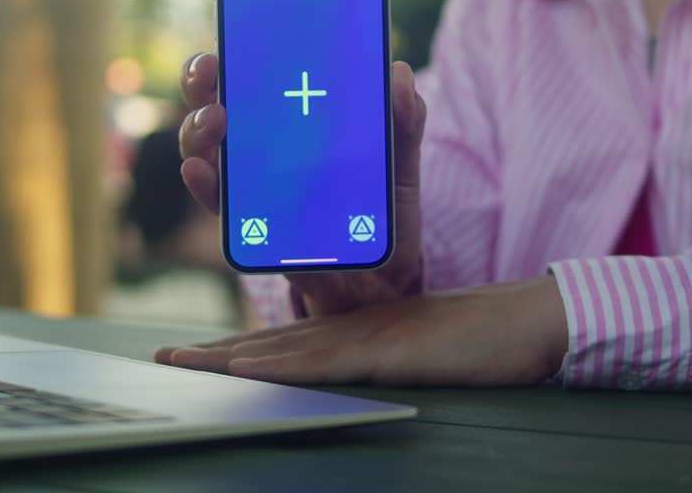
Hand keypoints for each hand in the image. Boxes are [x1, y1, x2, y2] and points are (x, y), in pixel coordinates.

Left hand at [155, 277, 569, 385]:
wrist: (529, 321)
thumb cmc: (481, 340)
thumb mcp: (421, 351)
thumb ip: (386, 358)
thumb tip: (360, 371)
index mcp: (358, 328)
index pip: (286, 341)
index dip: (239, 350)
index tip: (195, 356)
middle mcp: (353, 326)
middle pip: (272, 342)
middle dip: (216, 353)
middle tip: (162, 359)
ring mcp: (368, 335)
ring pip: (287, 349)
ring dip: (231, 359)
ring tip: (184, 363)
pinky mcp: (388, 350)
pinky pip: (325, 360)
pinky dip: (282, 364)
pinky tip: (249, 367)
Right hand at [178, 52, 426, 315]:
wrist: (386, 281)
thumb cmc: (382, 214)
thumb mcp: (399, 163)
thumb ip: (404, 121)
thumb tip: (399, 73)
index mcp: (289, 128)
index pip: (248, 83)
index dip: (228, 58)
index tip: (224, 38)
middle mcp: (259, 157)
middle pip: (214, 110)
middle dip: (200, 85)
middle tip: (209, 71)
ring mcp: (252, 195)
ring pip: (205, 155)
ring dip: (198, 132)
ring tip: (215, 120)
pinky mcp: (255, 235)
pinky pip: (222, 211)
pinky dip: (206, 189)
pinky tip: (200, 171)